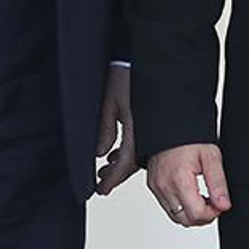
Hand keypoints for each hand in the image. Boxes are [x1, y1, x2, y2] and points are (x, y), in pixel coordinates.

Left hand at [94, 65, 137, 194]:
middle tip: (102, 184)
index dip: (113, 178)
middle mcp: (145, 131)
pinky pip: (139, 144)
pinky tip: (115, 154)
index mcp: (137, 128)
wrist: (140, 60)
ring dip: (120, 164)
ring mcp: (147, 128)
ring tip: (105, 170)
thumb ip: (105, 129)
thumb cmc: (125, 75)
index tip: (102, 189)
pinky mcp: (146, 122)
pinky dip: (126, 152)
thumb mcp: (110, 103)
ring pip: (135, 154)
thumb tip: (100, 152)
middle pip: (132, 162)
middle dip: (115, 174)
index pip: (126, 162)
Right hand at [147, 142, 230, 226]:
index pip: (196, 214)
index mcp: (179, 179)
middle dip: (202, 216)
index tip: (218, 203)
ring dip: (190, 213)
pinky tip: (188, 193)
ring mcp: (156, 187)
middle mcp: (164, 186)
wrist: (168, 124)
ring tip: (200, 196)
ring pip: (175, 216)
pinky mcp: (152, 185)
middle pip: (185, 220)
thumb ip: (218, 184)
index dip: (212, 213)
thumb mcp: (210, 156)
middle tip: (211, 201)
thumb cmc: (188, 137)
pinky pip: (167, 206)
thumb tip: (224, 206)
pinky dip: (179, 206)